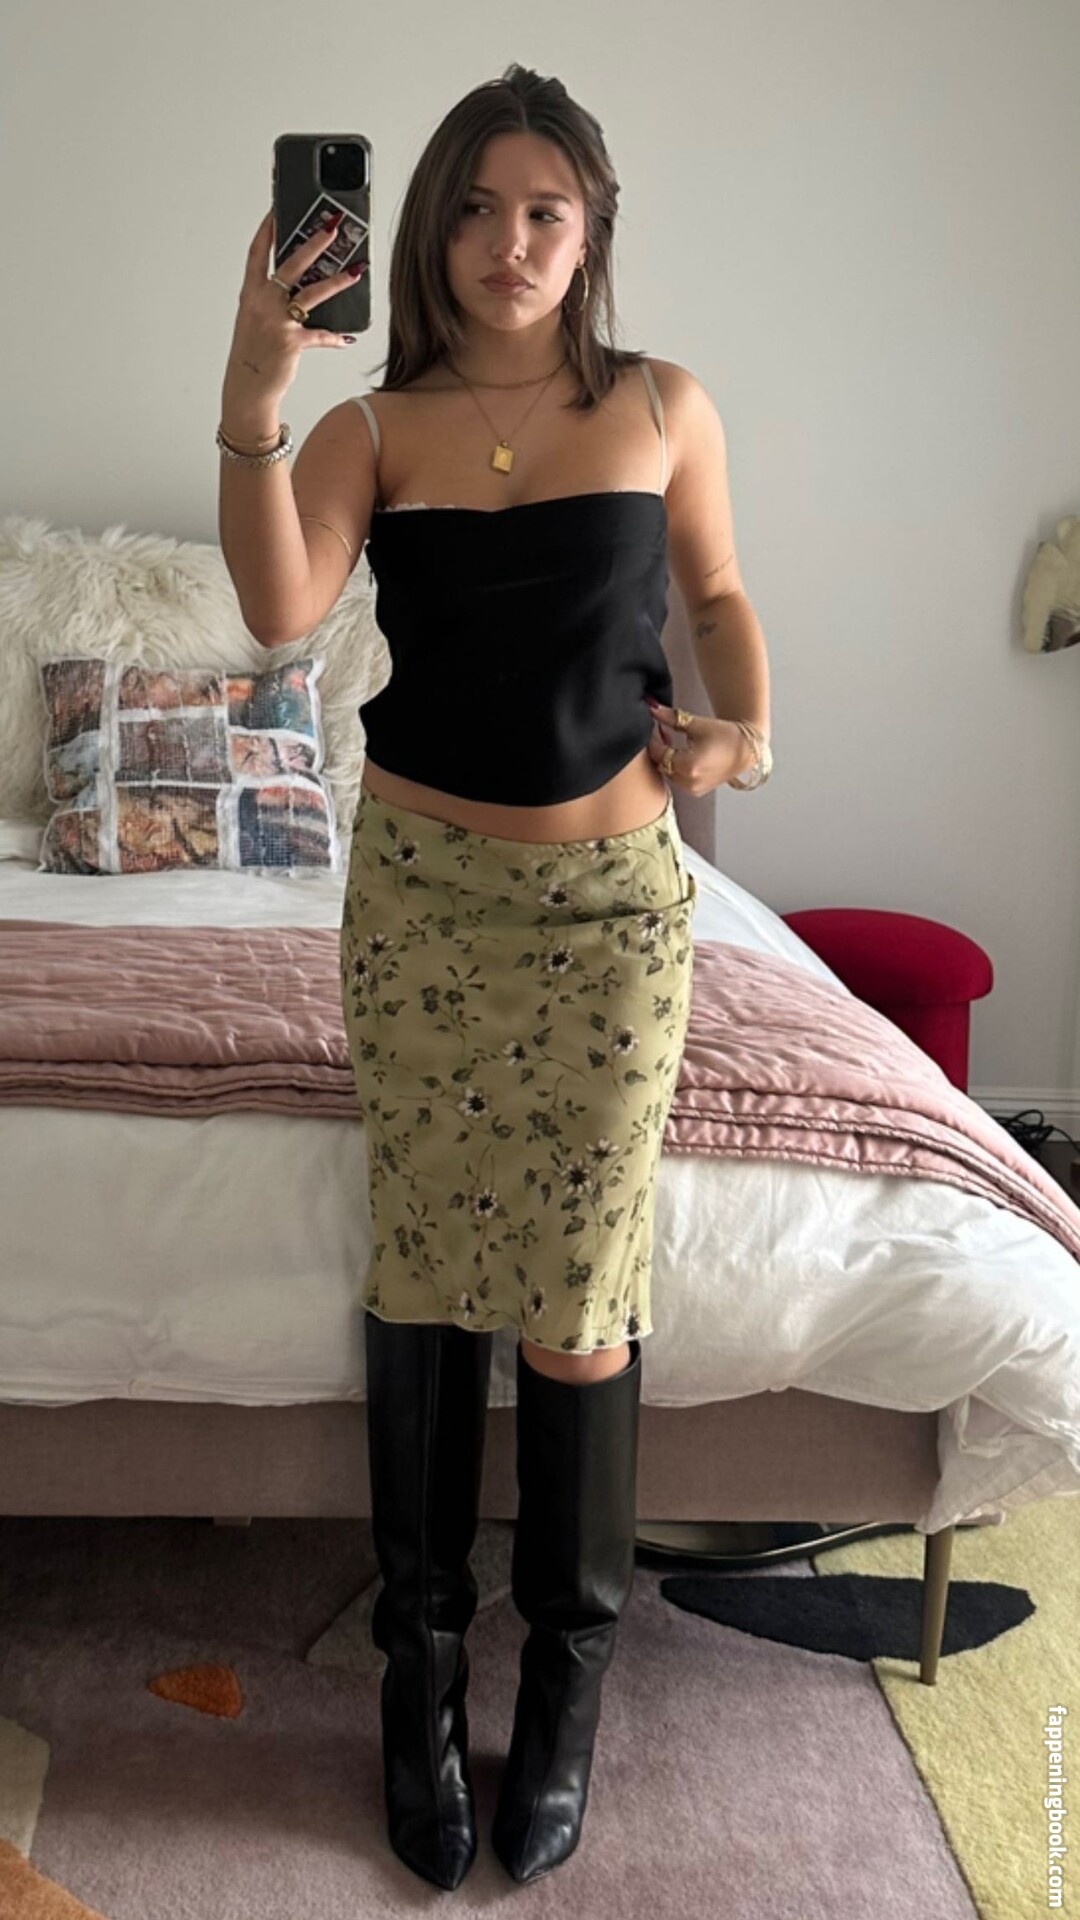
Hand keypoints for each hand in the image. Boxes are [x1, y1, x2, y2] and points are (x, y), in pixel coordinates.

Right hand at [224, 208, 365, 411]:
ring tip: (356, 270)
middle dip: (313, 243)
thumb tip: (298, 283)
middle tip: (332, 227)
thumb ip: (271, 298)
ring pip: (312, 294)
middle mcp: (263, 303)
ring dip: (337, 281)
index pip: (257, 253)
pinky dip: (335, 336)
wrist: (248, 386)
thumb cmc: (253, 352)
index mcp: (251, 293)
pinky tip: (348, 336)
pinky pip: (320, 335)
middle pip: (291, 265)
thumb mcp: (255, 318)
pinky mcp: (291, 342)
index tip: (278, 210)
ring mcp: (277, 321)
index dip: (268, 230)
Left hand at [645, 700, 751, 794]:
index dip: (653, 739)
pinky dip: (674, 768)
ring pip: (667, 773)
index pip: (658, 753)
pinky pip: (677, 780)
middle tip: (661, 734)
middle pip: (660, 765)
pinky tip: (680, 755)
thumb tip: (653, 708)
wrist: (746, 750)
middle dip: (658, 749)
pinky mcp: (696, 791)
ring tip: (671, 744)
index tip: (654, 727)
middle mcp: (689, 782)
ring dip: (665, 760)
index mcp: (688, 765)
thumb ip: (672, 718)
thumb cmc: (725, 735)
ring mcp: (693, 789)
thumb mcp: (697, 724)